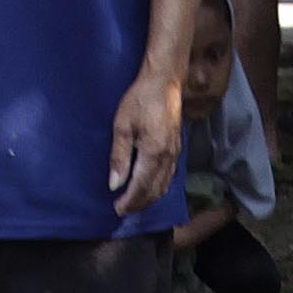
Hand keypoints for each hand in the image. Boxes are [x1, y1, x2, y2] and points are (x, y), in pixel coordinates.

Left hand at [103, 56, 185, 221]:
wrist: (164, 82)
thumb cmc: (139, 100)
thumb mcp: (122, 126)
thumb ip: (119, 157)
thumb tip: (115, 184)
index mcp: (154, 152)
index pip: (140, 187)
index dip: (128, 201)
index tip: (116, 208)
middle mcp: (168, 157)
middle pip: (154, 191)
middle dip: (138, 204)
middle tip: (122, 210)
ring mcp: (175, 154)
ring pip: (164, 186)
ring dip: (149, 198)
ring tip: (133, 203)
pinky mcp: (177, 149)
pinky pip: (169, 177)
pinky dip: (158, 188)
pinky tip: (148, 187)